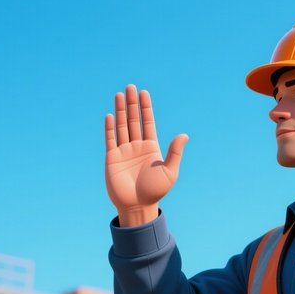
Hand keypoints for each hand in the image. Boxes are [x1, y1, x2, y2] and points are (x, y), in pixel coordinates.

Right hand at [104, 85, 187, 226]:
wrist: (138, 206)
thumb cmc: (155, 191)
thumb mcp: (169, 171)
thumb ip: (175, 152)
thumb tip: (184, 135)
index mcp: (151, 147)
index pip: (148, 122)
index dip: (145, 107)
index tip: (144, 93)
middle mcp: (136, 146)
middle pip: (133, 120)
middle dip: (132, 104)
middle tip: (130, 87)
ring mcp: (124, 151)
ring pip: (121, 126)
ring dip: (120, 111)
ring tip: (119, 95)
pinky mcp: (112, 159)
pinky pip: (110, 140)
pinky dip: (110, 128)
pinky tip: (110, 115)